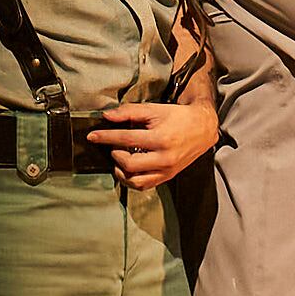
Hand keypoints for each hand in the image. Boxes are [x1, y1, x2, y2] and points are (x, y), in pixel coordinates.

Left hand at [89, 92, 218, 189]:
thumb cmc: (177, 117)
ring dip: (121, 171)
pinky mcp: (167, 177)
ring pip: (135, 180)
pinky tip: (128, 169)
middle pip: (129, 163)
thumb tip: (107, 116)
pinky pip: (144, 185)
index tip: (92, 136)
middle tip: (113, 146)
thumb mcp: (154, 109)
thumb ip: (129, 112)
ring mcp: (166, 170)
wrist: (202, 128)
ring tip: (119, 159)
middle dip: (115, 154)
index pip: (125, 139)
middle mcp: (164, 158)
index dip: (106, 137)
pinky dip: (132, 180)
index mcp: (160, 138)